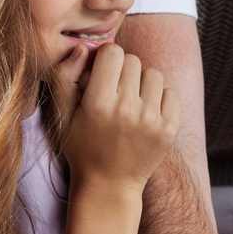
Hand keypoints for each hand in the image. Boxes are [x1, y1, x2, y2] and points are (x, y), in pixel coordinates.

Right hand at [53, 42, 179, 190]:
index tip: (102, 74)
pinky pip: (171, 93)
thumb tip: (82, 47)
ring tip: (131, 103)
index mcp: (99, 102)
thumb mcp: (62, 115)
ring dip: (142, 83)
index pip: (112, 52)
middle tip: (115, 92)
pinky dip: (160, 99)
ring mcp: (151, 120)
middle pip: (133, 60)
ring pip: (153, 74)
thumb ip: (64, 77)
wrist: (109, 186)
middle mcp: (127, 109)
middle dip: (123, 71)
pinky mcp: (169, 129)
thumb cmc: (82, 147)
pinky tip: (146, 114)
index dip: (106, 59)